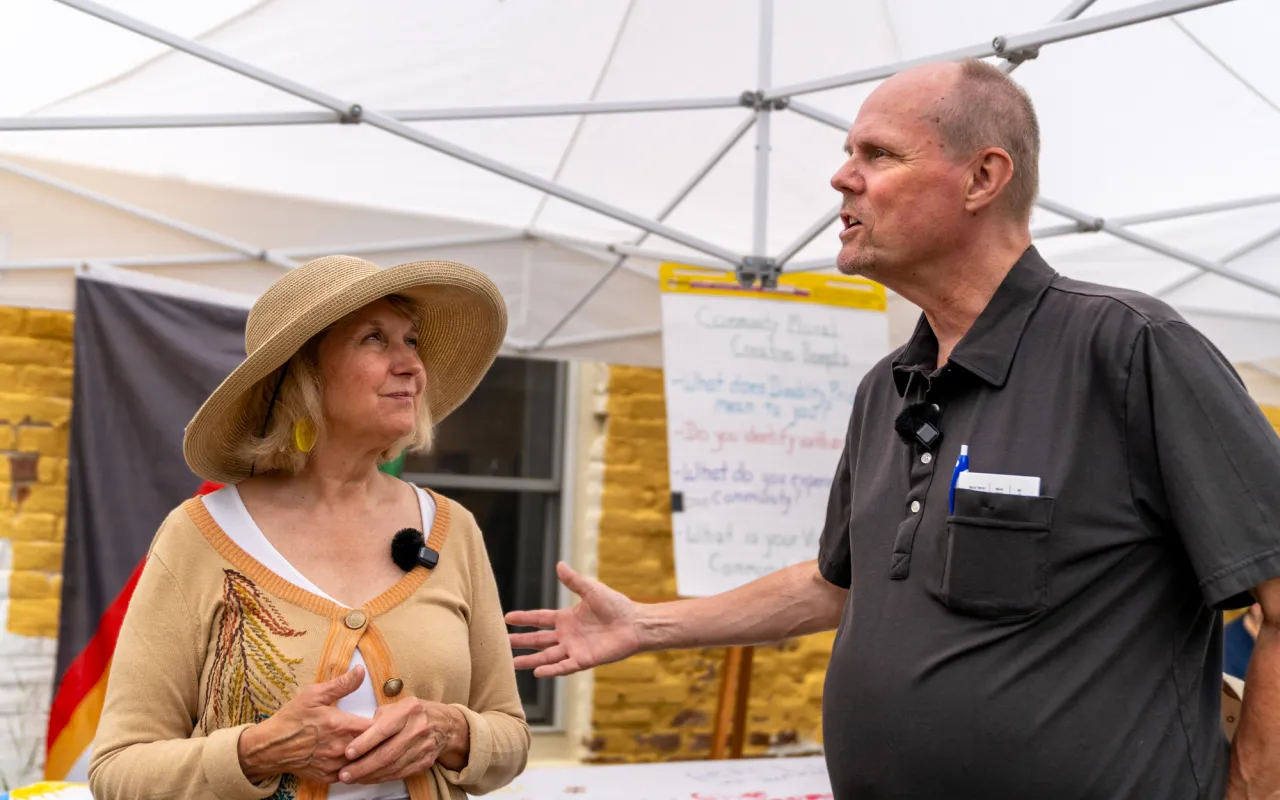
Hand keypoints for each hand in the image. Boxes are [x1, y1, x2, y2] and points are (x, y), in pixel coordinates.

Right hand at [238, 665, 371, 783]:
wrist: (270, 747)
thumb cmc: (291, 719)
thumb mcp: (314, 695)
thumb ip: (341, 684)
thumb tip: (360, 671)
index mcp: (342, 726)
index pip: (377, 727)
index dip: (383, 723)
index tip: (382, 718)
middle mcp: (341, 748)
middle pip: (373, 746)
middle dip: (378, 739)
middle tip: (378, 731)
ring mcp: (335, 765)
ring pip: (363, 762)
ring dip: (367, 753)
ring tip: (368, 744)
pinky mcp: (328, 777)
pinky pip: (350, 774)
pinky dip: (354, 766)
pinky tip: (353, 757)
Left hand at [339, 698, 468, 783]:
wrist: (444, 724)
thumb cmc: (413, 713)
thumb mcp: (396, 706)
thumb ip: (377, 718)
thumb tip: (355, 735)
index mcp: (409, 710)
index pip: (384, 729)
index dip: (365, 743)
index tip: (348, 753)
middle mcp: (418, 728)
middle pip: (388, 753)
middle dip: (363, 766)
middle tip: (344, 774)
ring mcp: (424, 746)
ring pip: (393, 766)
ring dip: (370, 775)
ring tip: (352, 778)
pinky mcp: (425, 761)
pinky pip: (400, 773)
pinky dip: (382, 778)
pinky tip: (369, 778)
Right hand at [504, 561, 642, 676]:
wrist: (635, 623)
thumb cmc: (616, 605)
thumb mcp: (591, 590)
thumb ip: (574, 581)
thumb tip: (559, 564)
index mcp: (567, 618)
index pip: (540, 619)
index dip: (524, 618)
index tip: (507, 617)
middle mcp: (567, 635)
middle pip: (539, 639)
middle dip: (521, 641)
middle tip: (502, 643)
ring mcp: (574, 649)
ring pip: (547, 656)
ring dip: (531, 660)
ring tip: (512, 663)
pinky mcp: (584, 660)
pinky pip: (564, 666)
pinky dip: (551, 670)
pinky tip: (537, 672)